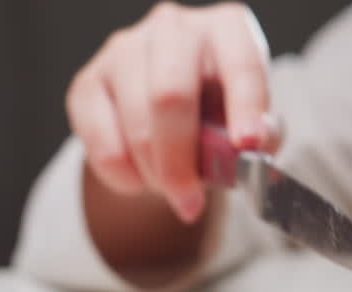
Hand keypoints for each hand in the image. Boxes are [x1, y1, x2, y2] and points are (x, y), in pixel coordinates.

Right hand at [65, 2, 279, 223]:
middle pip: (170, 96)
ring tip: (170, 189)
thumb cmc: (220, 117)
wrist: (171, 120)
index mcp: (226, 29)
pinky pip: (102, 143)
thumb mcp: (252, 124)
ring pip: (135, 123)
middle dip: (180, 161)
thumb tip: (255, 147)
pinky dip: (123, 176)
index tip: (247, 144)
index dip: (245, 106)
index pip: (240, 64)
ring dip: (154, 173)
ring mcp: (124, 49)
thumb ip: (263, 136)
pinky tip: (140, 177)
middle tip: (190, 202)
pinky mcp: (88, 81)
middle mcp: (174, 28)